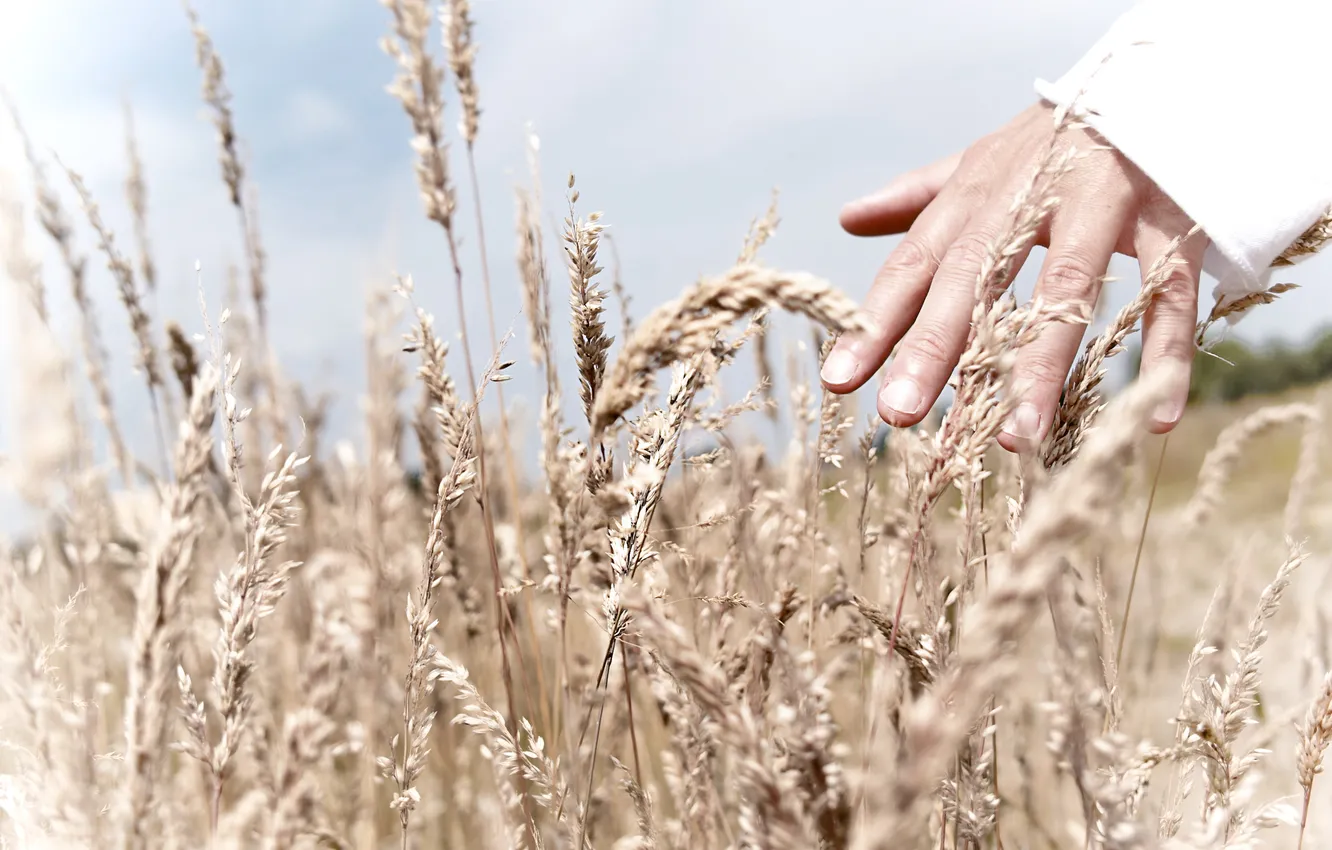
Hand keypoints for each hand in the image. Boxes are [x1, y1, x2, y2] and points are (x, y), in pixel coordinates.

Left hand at [820, 103, 1205, 451]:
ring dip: (1041, 365)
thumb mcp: (982, 161)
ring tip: (1015, 439)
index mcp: (978, 192)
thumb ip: (918, 197)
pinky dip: (1164, 354)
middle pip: (976, 276)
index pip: (915, 262)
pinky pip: (1170, 292)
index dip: (875, 321)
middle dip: (934, 346)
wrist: (1158, 83)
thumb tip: (847, 218)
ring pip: (1070, 288)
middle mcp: (1031, 196)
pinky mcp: (1172, 220)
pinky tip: (1152, 419)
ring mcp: (1105, 204)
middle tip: (898, 413)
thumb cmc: (1054, 142)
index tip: (838, 380)